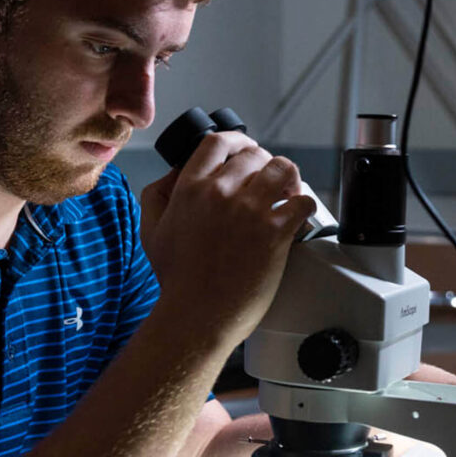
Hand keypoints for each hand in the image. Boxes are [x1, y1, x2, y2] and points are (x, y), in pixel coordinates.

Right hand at [140, 132, 316, 345]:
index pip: (219, 142)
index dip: (238, 141)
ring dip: (288, 178)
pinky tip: (296, 214)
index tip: (246, 150)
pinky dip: (304, 204)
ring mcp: (250, 212)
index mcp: (190, 189)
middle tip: (268, 182)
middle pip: (255, 154)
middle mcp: (221, 194)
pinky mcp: (275, 233)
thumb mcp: (151, 231)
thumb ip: (157, 195)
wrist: (197, 315)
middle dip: (264, 164)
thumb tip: (172, 173)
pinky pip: (302, 202)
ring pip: (282, 169)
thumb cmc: (176, 280)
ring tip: (286, 193)